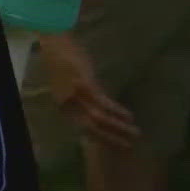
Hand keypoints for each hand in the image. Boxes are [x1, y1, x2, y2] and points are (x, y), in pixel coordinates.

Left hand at [33, 32, 138, 148]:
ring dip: (118, 128)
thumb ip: (85, 100)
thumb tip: (104, 114)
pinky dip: (116, 111)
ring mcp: (73, 95)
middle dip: (112, 139)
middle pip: (90, 129)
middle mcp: (66, 105)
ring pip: (97, 119)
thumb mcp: (72, 87)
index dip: (101, 141)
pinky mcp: (82, 84)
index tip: (118, 148)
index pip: (83, 131)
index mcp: (63, 107)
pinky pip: (101, 102)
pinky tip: (129, 116)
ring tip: (135, 133)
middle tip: (131, 147)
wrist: (54, 43)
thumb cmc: (64, 62)